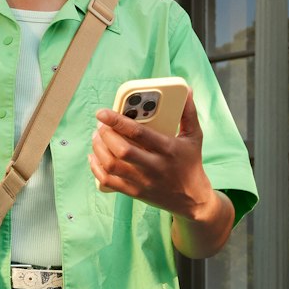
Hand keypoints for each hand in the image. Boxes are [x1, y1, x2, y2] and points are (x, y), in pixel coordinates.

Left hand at [90, 90, 220, 219]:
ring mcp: (143, 181)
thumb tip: (186, 89)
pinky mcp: (134, 192)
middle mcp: (154, 167)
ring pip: (112, 166)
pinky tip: (94, 156)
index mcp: (168, 149)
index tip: (102, 113)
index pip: (139, 133)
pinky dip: (96, 168)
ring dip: (98, 149)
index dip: (117, 121)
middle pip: (122, 151)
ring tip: (96, 137)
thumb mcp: (194, 136)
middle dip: (105, 135)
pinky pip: (108, 181)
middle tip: (100, 125)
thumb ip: (188, 112)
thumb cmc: (191, 163)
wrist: (192, 199)